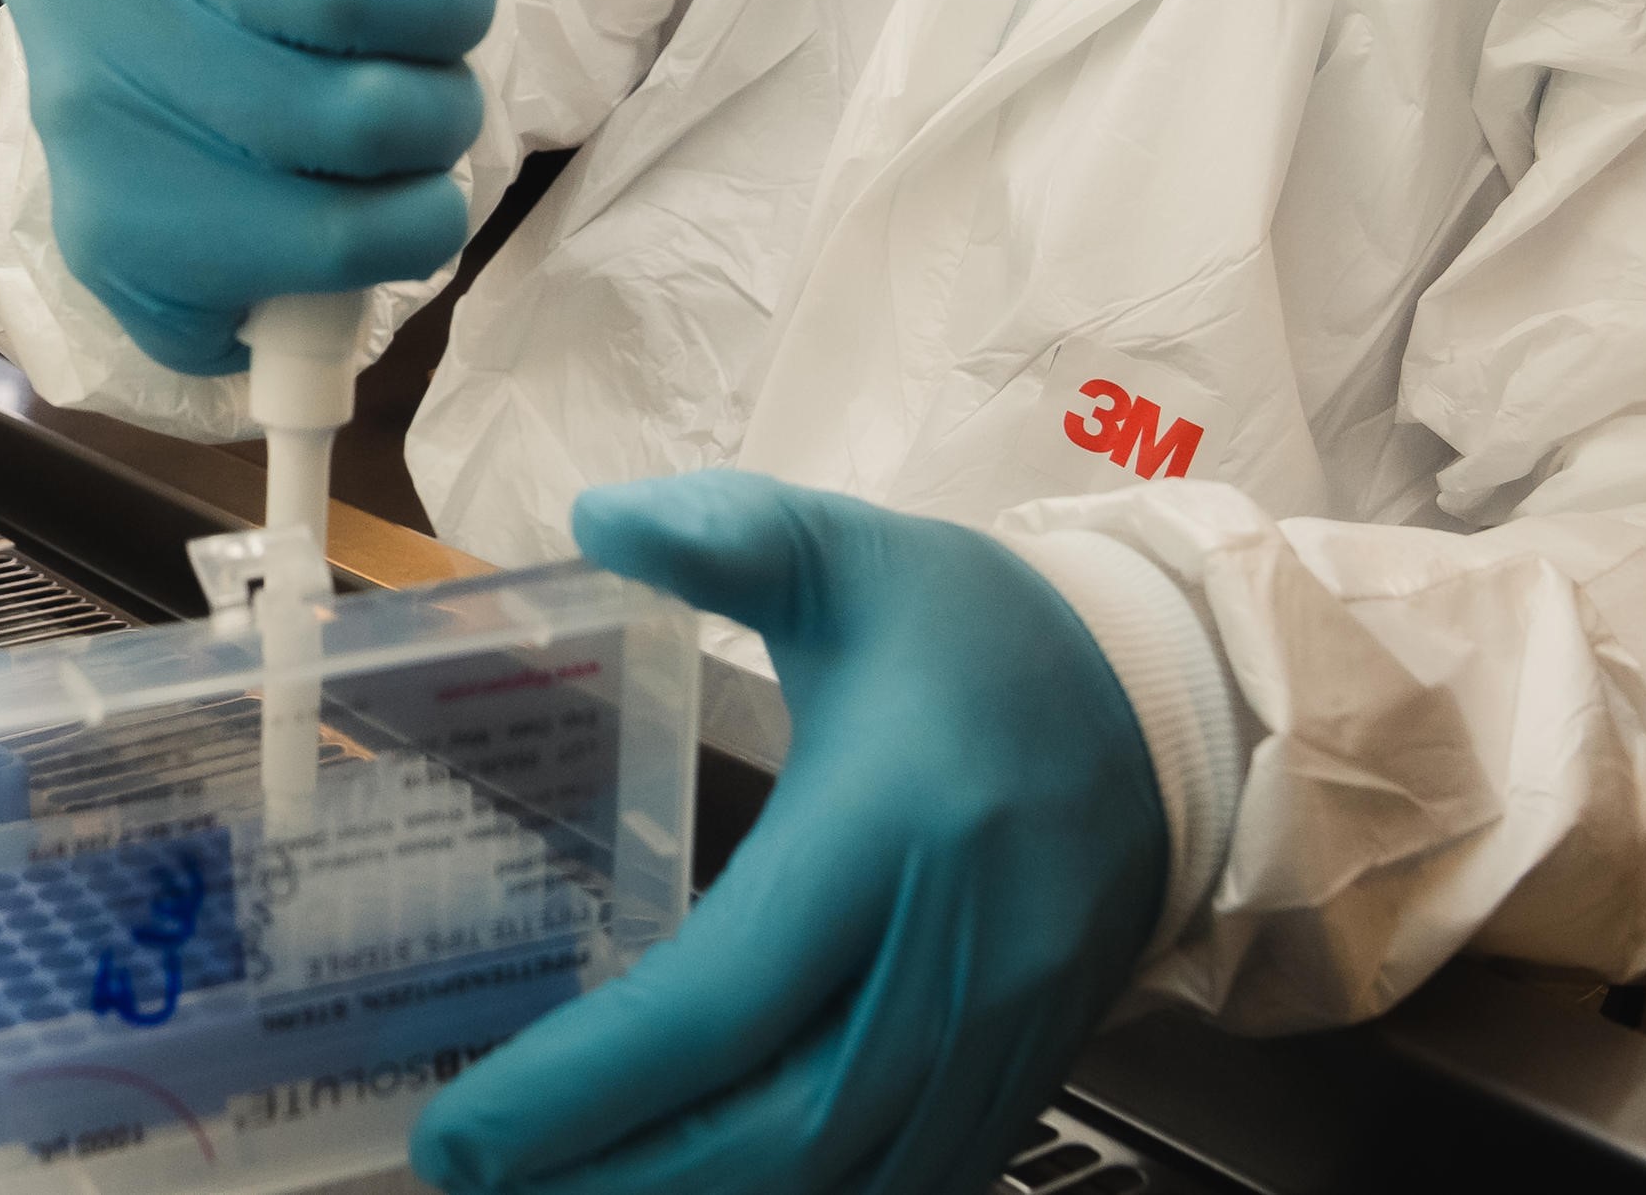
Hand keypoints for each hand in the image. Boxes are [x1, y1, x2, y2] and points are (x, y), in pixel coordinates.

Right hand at [1, 0, 514, 373]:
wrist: (138, 106)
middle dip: (450, 9)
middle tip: (445, 23)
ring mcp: (83, 104)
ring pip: (362, 121)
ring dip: (443, 121)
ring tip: (426, 111)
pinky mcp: (116, 233)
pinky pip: (335, 245)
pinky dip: (410, 225)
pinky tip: (398, 199)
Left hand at [411, 473, 1167, 1194]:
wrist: (1180, 709)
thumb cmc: (988, 634)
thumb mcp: (852, 552)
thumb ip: (724, 530)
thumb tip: (599, 518)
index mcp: (889, 830)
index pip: (719, 999)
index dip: (585, 1085)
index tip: (465, 1131)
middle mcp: (952, 961)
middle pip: (775, 1132)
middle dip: (617, 1177)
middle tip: (475, 1180)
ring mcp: (999, 1040)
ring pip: (842, 1182)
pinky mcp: (1022, 1080)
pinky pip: (913, 1186)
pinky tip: (699, 1193)